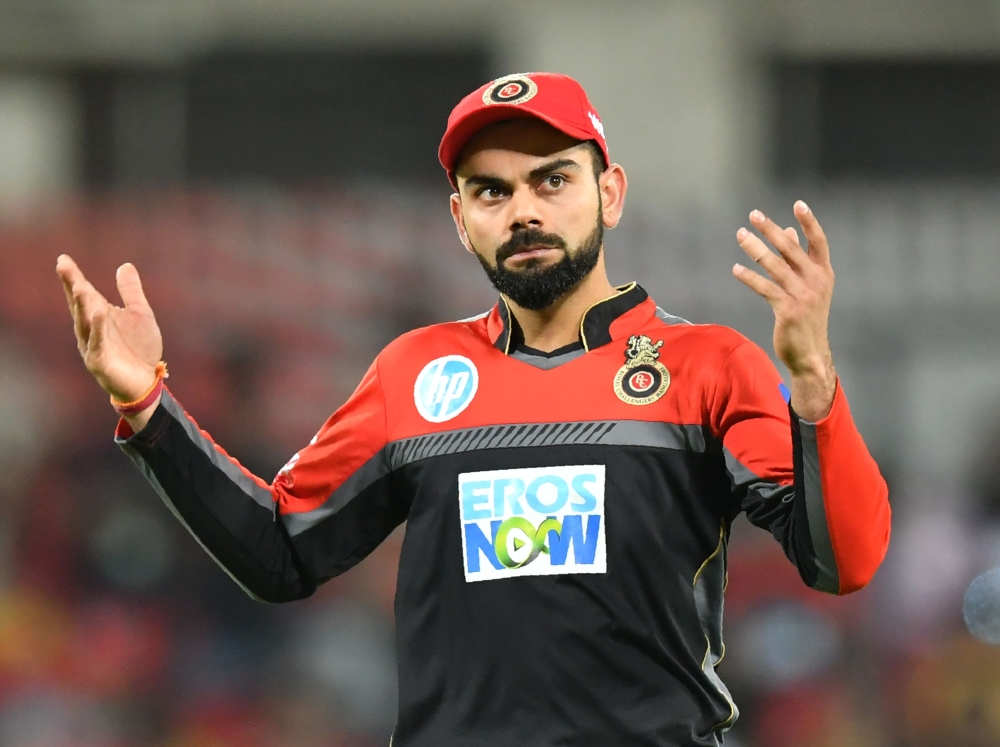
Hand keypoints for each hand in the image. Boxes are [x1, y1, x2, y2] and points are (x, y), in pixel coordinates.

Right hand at [56, 255, 163, 417]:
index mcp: (99, 314)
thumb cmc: (139, 347)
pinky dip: (97, 330)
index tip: (63, 259)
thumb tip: (125, 265)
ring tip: (80, 288)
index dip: (73, 277)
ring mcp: (92, 344)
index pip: (84, 293)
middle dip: (72, 286)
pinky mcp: (99, 361)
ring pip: (84, 323)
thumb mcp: (140, 314)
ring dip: (82, 306)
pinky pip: (97, 344)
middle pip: (79, 304)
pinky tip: (99, 315)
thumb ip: (131, 292)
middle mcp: (91, 328)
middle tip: (63, 266)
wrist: (146, 380)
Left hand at [732, 200, 835, 420]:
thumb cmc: (806, 318)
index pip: (819, 241)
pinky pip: (765, 288)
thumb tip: (788, 232)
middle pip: (791, 248)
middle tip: (753, 215)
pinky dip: (749, 277)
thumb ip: (798, 259)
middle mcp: (816, 281)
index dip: (810, 222)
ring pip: (774, 265)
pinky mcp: (788, 310)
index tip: (798, 203)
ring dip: (755, 248)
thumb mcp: (808, 287)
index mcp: (824, 274)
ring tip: (740, 235)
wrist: (810, 354)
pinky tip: (736, 269)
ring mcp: (803, 296)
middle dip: (770, 229)